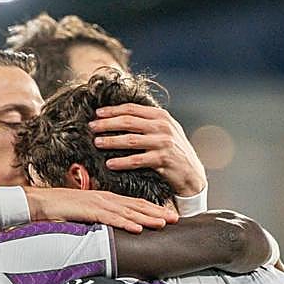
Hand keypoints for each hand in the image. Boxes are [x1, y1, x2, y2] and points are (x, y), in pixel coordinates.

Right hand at [23, 186, 177, 233]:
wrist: (38, 202)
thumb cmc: (59, 210)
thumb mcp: (84, 215)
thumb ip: (98, 220)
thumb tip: (111, 231)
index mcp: (105, 198)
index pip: (134, 203)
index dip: (152, 208)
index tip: (168, 215)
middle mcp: (104, 198)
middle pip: (136, 205)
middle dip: (157, 211)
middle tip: (176, 218)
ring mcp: (97, 203)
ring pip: (128, 211)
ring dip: (147, 217)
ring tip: (163, 223)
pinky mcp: (87, 210)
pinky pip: (110, 218)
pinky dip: (125, 222)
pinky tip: (137, 228)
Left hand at [90, 104, 207, 196]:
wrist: (192, 174)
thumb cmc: (175, 152)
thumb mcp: (166, 131)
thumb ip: (148, 122)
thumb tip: (120, 117)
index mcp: (161, 116)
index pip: (132, 109)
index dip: (112, 110)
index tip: (97, 114)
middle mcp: (163, 126)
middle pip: (128, 121)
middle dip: (107, 124)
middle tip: (91, 128)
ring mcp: (163, 142)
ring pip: (130, 140)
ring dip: (111, 141)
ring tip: (97, 143)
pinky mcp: (163, 159)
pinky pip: (137, 160)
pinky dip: (122, 162)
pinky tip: (110, 164)